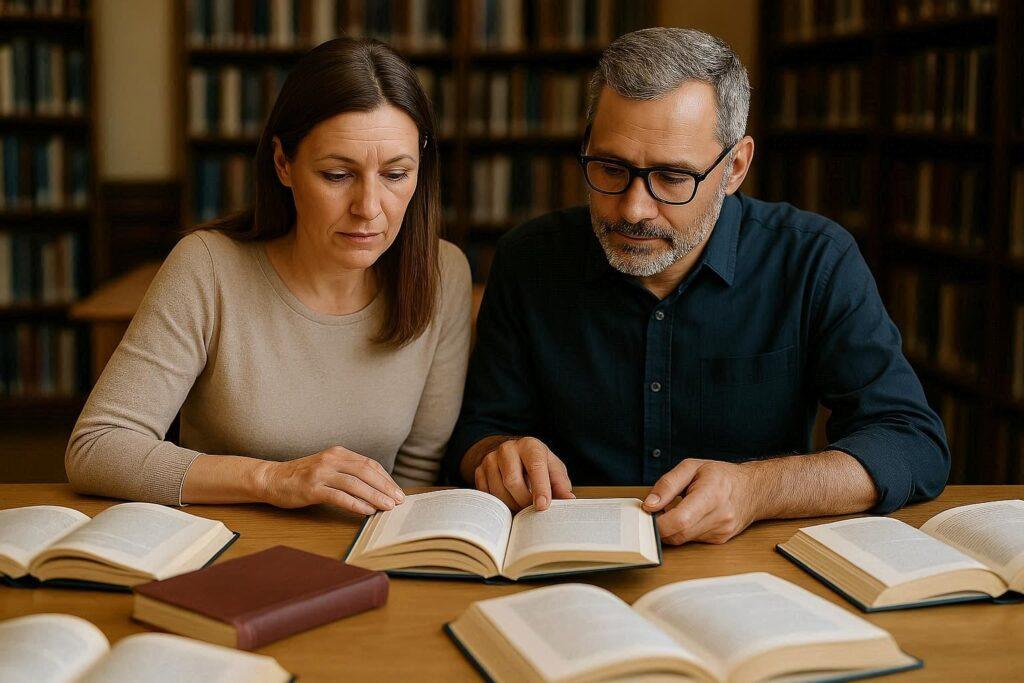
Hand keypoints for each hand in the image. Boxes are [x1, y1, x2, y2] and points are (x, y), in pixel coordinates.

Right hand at [255, 446, 404, 515]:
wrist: (272, 478)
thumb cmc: (302, 476)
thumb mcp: (328, 467)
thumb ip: (348, 473)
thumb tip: (375, 489)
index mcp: (339, 453)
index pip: (369, 464)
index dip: (386, 478)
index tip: (397, 491)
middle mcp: (331, 459)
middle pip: (366, 472)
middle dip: (385, 487)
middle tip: (399, 500)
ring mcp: (321, 473)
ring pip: (355, 484)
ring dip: (374, 496)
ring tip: (387, 507)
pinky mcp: (312, 488)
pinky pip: (339, 496)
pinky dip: (355, 504)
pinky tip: (366, 511)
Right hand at [473, 437, 573, 511]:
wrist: (512, 453)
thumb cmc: (537, 464)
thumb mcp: (553, 469)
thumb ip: (561, 484)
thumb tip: (568, 500)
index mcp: (530, 445)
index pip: (535, 467)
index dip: (540, 488)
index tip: (542, 506)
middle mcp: (508, 449)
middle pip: (512, 481)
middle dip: (523, 501)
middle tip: (531, 511)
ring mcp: (491, 458)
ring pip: (498, 490)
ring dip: (511, 505)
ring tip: (521, 507)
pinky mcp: (479, 470)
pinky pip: (486, 494)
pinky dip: (498, 503)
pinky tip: (508, 502)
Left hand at [642, 458, 759, 544]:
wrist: (753, 489)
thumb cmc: (721, 475)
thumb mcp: (691, 467)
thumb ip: (667, 485)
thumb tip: (649, 505)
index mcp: (712, 495)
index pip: (680, 520)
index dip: (658, 523)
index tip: (646, 515)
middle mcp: (719, 517)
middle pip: (678, 534)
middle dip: (660, 527)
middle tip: (654, 512)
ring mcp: (721, 532)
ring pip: (683, 540)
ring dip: (671, 530)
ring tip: (674, 510)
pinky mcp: (719, 540)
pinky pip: (691, 541)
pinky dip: (682, 532)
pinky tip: (687, 517)